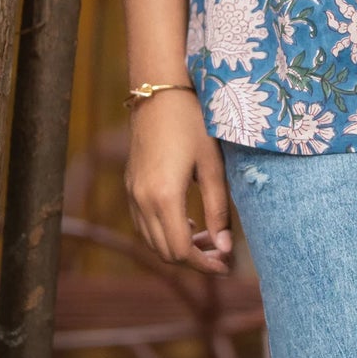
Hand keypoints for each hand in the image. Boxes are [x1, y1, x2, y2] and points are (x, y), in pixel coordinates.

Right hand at [123, 88, 233, 274]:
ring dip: (179, 247)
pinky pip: (144, 225)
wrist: (159, 92)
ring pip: (153, 242)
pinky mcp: (129, 187)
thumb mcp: (212, 166)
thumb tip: (225, 249)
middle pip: (166, 252)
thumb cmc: (192, 123)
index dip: (206, 265)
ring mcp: (131, 194)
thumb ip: (218, 210)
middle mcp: (142, 200)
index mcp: (164, 197)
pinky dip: (165, 233)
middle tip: (222, 253)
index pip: (182, 251)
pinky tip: (187, 222)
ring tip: (208, 237)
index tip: (227, 264)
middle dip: (195, 260)